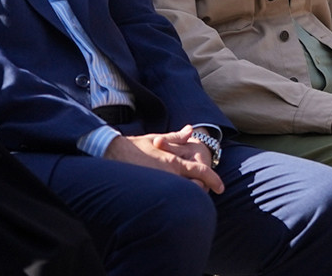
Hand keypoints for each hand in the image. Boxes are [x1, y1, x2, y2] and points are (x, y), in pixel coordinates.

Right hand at [105, 125, 224, 193]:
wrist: (111, 153)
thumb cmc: (134, 146)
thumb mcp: (156, 139)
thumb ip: (176, 137)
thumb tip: (191, 130)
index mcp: (173, 161)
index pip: (201, 172)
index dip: (214, 180)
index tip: (221, 188)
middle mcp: (169, 175)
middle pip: (196, 189)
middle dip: (202, 191)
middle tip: (203, 192)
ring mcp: (159, 185)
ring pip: (183, 196)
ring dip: (188, 196)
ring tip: (187, 197)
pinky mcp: (148, 194)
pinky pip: (167, 200)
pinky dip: (173, 200)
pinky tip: (170, 200)